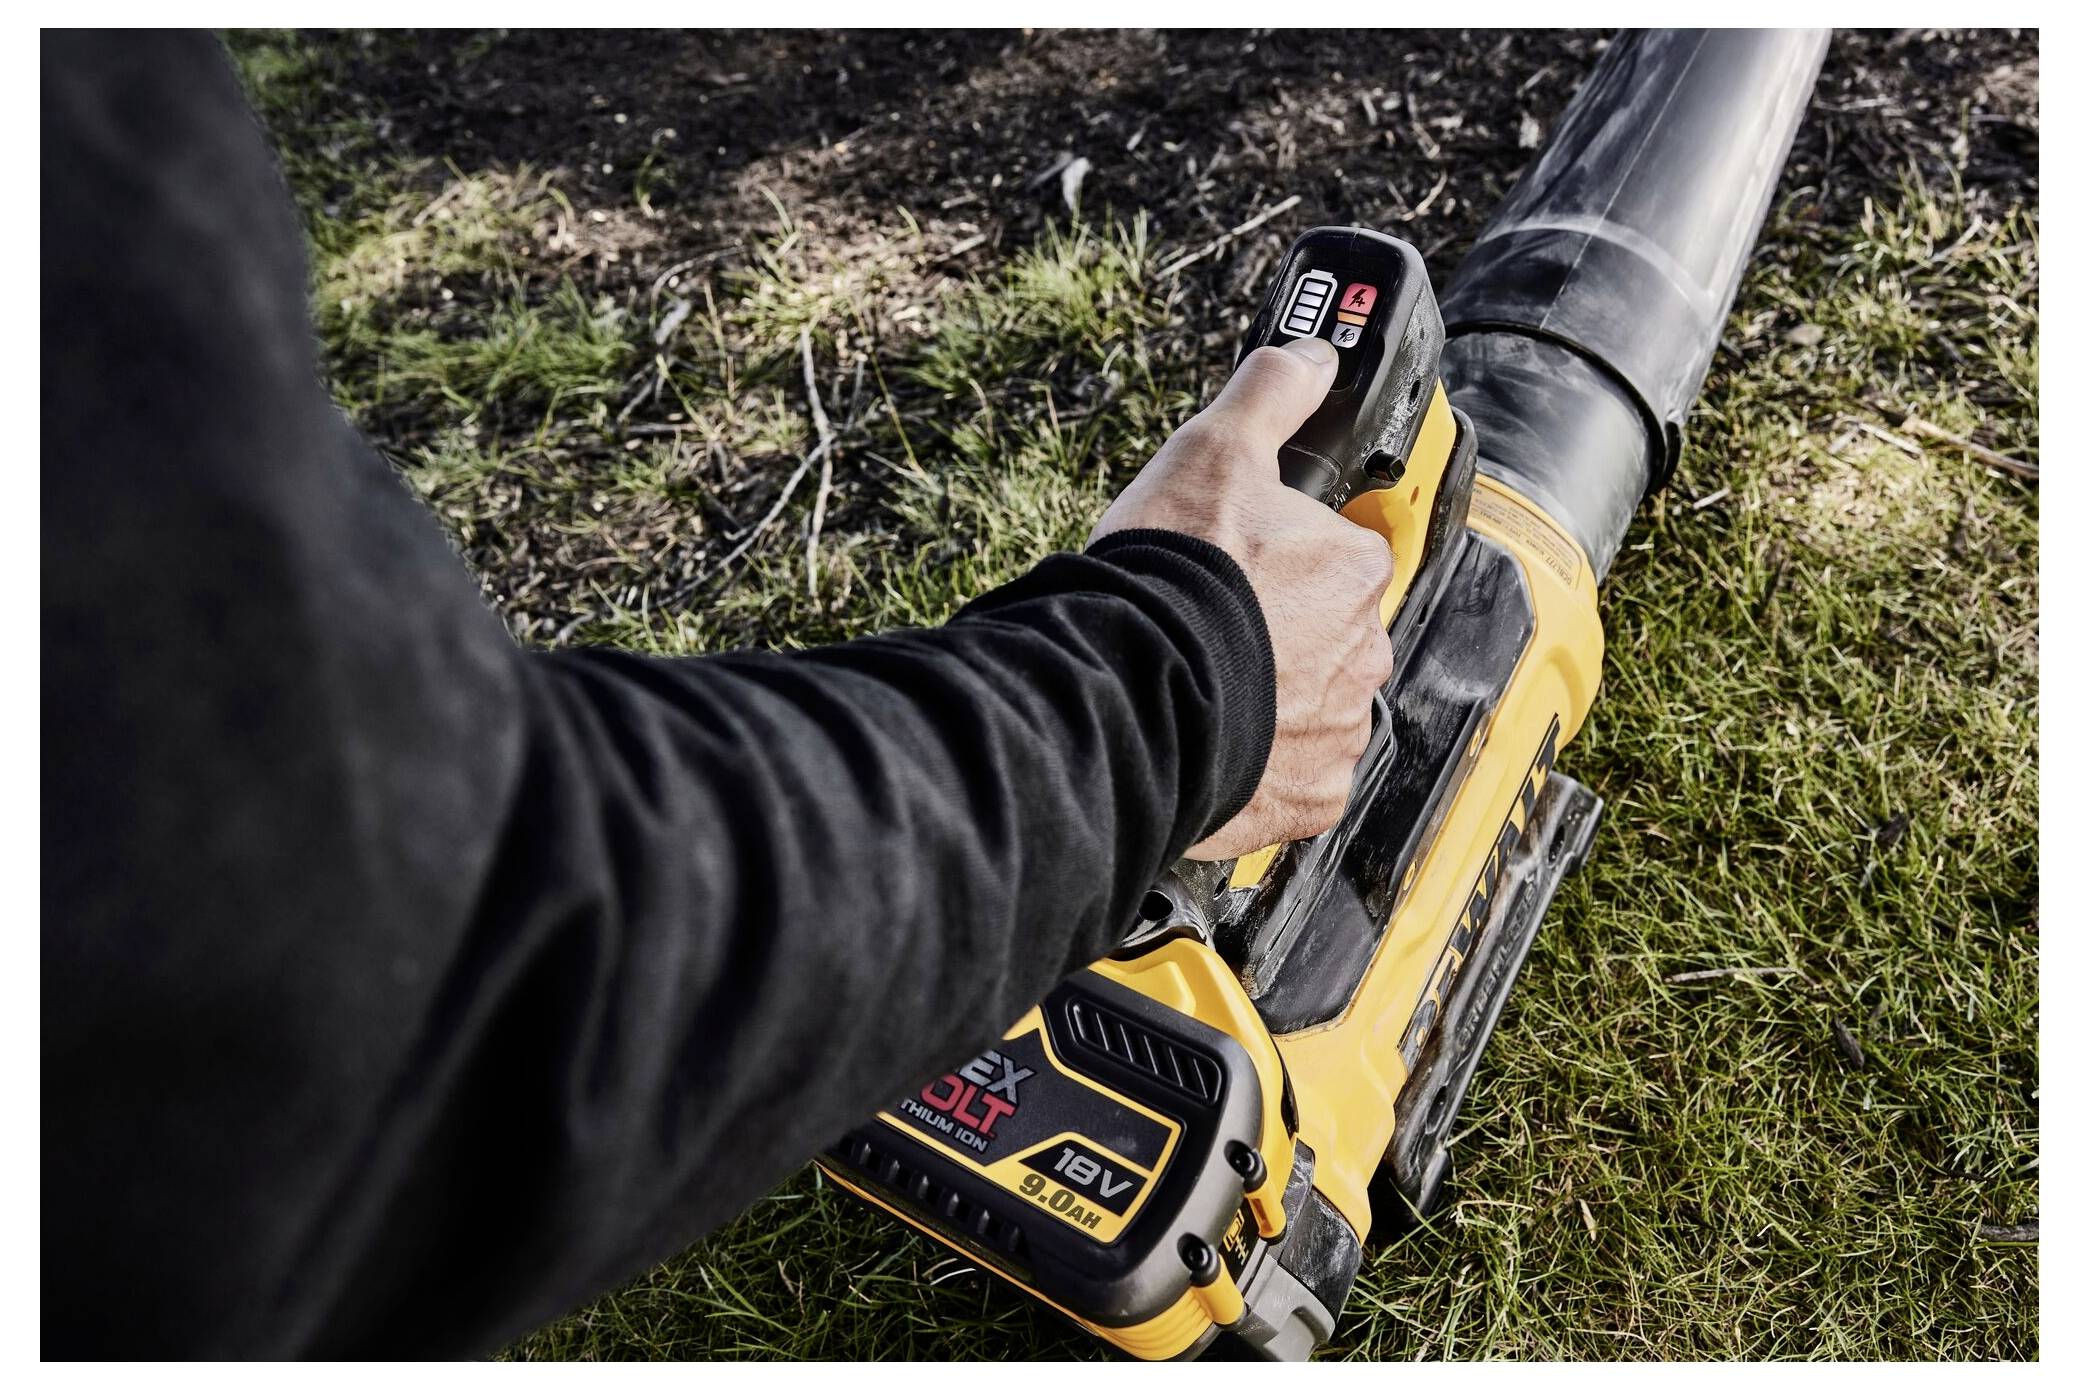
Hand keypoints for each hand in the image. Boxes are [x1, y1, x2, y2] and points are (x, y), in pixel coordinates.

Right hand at [1091, 338, 1394, 860]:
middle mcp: (1364, 652)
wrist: (1126, 691)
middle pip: (1328, 634)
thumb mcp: (1212, 450)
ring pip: (1313, 708)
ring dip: (1272, 700)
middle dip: (1279, 633)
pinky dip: (1263, 766)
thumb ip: (1269, 394)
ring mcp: (1340, 730)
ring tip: (1201, 686)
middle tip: (1211, 628)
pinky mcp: (1310, 798)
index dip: (1279, 559)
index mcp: (1354, 568)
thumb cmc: (1172, 576)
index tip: (1234, 568)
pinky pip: (1296, 778)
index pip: (1337, 557)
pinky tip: (1213, 741)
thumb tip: (1311, 352)